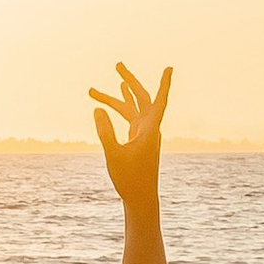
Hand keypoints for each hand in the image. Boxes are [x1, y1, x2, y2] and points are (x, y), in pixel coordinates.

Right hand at [89, 59, 171, 203]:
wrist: (140, 198)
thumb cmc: (130, 179)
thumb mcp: (113, 155)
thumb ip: (105, 131)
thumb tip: (98, 109)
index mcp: (149, 130)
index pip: (158, 101)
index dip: (164, 84)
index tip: (169, 68)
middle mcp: (149, 128)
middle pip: (141, 98)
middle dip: (130, 81)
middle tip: (117, 65)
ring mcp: (144, 133)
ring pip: (131, 109)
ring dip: (116, 98)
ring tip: (94, 90)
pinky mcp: (139, 139)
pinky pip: (131, 117)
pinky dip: (122, 107)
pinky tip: (115, 99)